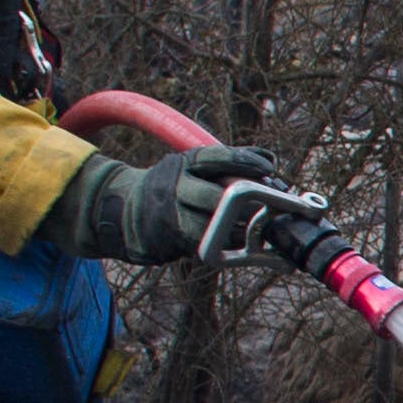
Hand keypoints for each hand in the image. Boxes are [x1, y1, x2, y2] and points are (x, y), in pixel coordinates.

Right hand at [49, 145, 296, 263]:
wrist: (128, 211)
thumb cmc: (177, 186)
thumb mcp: (196, 166)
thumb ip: (232, 161)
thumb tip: (270, 158)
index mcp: (185, 162)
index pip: (217, 156)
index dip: (245, 161)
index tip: (270, 169)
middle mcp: (177, 187)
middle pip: (219, 196)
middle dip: (250, 204)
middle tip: (273, 208)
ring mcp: (173, 215)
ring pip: (215, 227)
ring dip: (243, 230)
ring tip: (260, 230)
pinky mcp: (173, 241)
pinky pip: (206, 246)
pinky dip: (228, 246)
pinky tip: (243, 245)